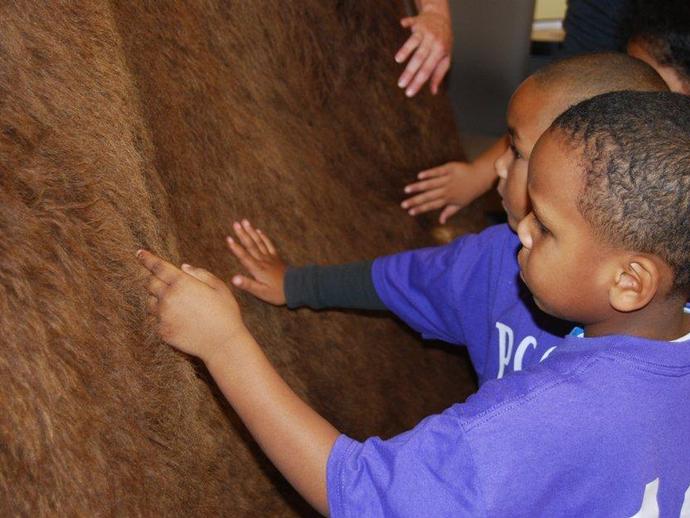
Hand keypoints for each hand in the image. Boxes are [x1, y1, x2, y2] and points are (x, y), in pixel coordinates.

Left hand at [138, 249, 246, 363]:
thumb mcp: (219, 287)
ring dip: (158, 299)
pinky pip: (156, 320)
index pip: (158, 267)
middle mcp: (168, 298)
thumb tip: (182, 267)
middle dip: (155, 279)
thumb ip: (200, 273)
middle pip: (150, 283)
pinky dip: (163, 317)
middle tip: (167, 283)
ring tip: (178, 305)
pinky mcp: (162, 331)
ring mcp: (163, 316)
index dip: (147, 258)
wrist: (223, 343)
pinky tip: (181, 320)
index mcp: (182, 283)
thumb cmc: (225, 312)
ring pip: (151, 302)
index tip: (139, 253)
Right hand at [226, 219, 287, 305]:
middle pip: (251, 245)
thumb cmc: (278, 292)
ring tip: (245, 222)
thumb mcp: (261, 292)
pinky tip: (259, 231)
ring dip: (251, 231)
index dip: (235, 248)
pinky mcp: (276, 257)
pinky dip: (263, 237)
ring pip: (259, 242)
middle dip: (242, 234)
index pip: (244, 256)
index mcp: (257, 269)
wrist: (296, 287)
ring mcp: (270, 257)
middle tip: (235, 223)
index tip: (228, 238)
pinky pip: (269, 244)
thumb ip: (247, 284)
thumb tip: (233, 279)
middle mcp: (263, 260)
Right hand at [395, 1, 451, 96]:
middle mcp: (433, 41)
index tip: (409, 93)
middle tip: (400, 84)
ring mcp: (425, 31)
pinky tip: (402, 24)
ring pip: (415, 42)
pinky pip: (411, 22)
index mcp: (440, 52)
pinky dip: (407, 22)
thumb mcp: (445, 58)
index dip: (418, 82)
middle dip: (410, 72)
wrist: (441, 17)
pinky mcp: (417, 22)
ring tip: (398, 60)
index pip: (428, 70)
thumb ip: (438, 74)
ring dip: (406, 49)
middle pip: (420, 58)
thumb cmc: (442, 41)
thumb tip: (434, 92)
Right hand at [401, 161, 490, 223]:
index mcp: (448, 199)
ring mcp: (448, 179)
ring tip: (407, 189)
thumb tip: (441, 222)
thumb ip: (449, 212)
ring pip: (431, 184)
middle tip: (403, 204)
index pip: (432, 205)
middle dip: (415, 201)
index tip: (410, 212)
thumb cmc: (469, 191)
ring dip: (418, 187)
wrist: (481, 177)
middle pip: (429, 196)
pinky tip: (419, 176)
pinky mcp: (450, 169)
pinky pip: (438, 171)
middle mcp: (446, 190)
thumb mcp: (460, 204)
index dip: (420, 209)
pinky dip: (429, 174)